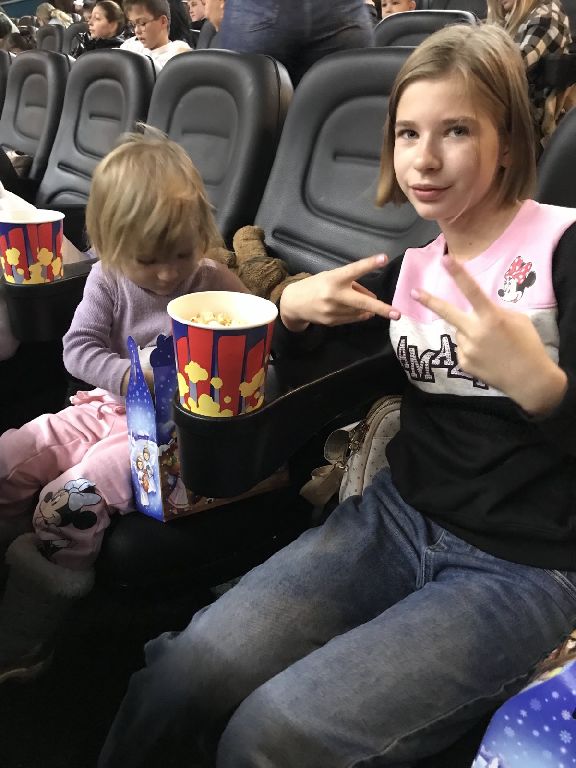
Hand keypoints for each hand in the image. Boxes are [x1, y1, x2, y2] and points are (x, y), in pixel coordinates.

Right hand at [279, 254, 400, 331]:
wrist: (294, 304)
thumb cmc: (315, 286)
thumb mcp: (331, 277)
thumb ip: (351, 284)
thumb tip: (371, 298)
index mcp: (334, 279)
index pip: (354, 270)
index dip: (369, 264)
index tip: (383, 258)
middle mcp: (334, 295)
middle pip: (362, 302)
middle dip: (381, 308)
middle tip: (397, 313)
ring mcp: (333, 311)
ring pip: (359, 311)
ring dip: (367, 307)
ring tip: (363, 301)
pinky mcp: (332, 322)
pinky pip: (352, 319)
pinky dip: (360, 315)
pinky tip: (363, 312)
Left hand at [412, 256, 566, 414]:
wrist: (529, 380)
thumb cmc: (528, 345)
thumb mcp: (517, 320)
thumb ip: (495, 312)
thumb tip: (478, 311)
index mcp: (491, 318)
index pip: (472, 291)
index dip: (458, 274)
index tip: (445, 260)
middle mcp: (475, 333)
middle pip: (447, 313)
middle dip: (429, 301)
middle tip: (413, 293)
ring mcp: (466, 349)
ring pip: (460, 332)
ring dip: (470, 333)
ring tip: (491, 345)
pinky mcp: (463, 363)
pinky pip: (462, 348)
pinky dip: (471, 348)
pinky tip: (487, 356)